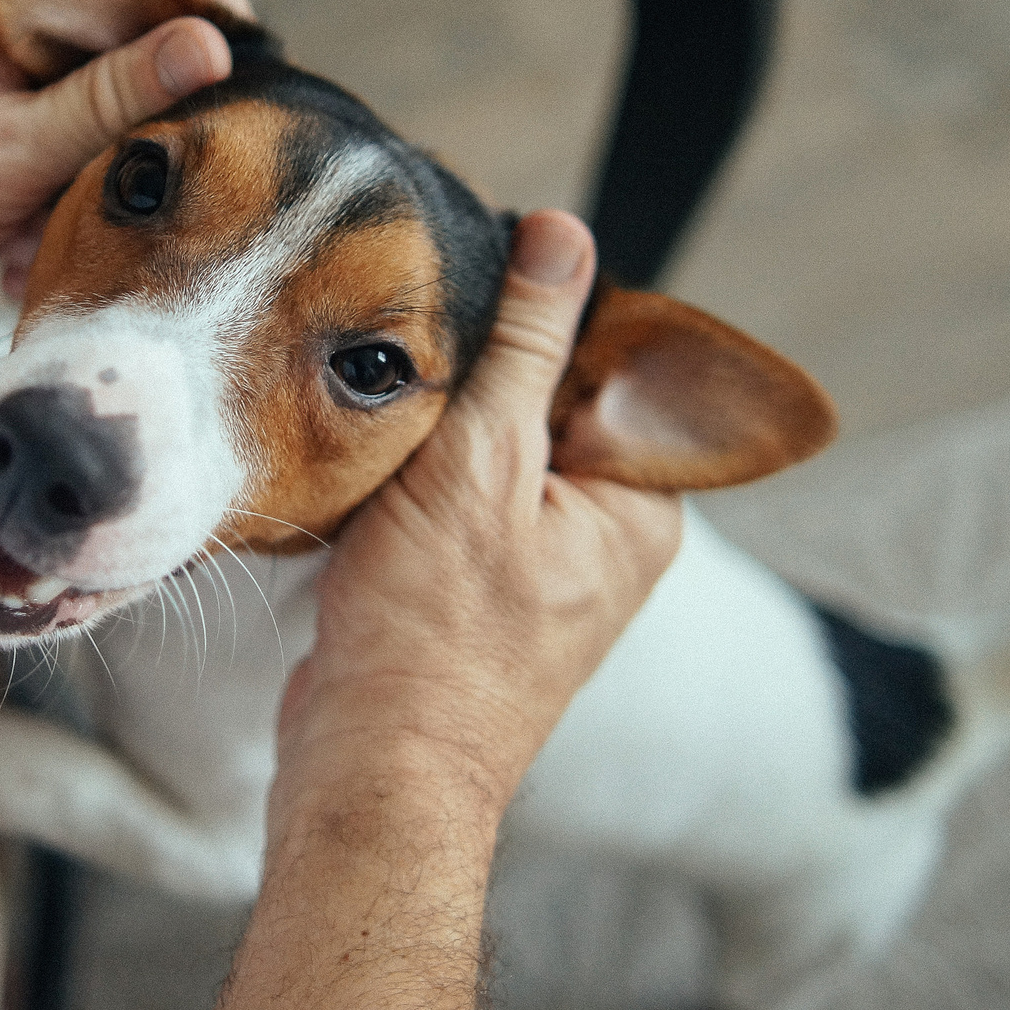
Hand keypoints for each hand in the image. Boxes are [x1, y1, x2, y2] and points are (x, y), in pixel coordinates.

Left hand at [0, 0, 249, 336]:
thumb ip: (107, 101)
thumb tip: (213, 48)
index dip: (205, 10)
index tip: (224, 98)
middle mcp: (17, 10)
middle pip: (154, 24)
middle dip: (158, 113)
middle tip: (132, 184)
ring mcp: (15, 68)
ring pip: (128, 97)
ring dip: (112, 170)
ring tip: (55, 229)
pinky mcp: (10, 125)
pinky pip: (86, 147)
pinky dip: (73, 200)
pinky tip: (25, 251)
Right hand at [278, 211, 682, 818]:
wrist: (370, 772)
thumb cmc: (431, 639)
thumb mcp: (482, 464)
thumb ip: (525, 346)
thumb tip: (561, 238)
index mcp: (642, 503)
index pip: (610, 357)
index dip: (536, 316)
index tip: (465, 295)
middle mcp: (605, 534)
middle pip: (546, 397)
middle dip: (475, 373)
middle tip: (407, 363)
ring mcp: (538, 566)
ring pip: (488, 446)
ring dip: (431, 425)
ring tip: (385, 423)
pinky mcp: (470, 589)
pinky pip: (449, 496)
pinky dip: (407, 476)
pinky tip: (368, 475)